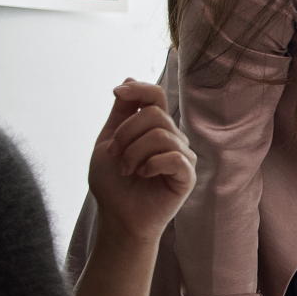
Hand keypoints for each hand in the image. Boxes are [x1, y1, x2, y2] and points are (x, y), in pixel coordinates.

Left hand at [89, 79, 195, 242]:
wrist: (117, 217)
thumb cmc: (113, 183)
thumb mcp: (108, 141)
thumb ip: (121, 112)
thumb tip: (130, 79)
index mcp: (155, 128)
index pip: (157, 95)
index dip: (139, 88)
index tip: (118, 92)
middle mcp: (173, 138)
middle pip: (155, 115)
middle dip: (126, 134)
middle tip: (115, 155)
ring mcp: (183, 156)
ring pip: (161, 136)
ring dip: (134, 153)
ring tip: (128, 170)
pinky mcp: (188, 175)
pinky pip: (174, 157)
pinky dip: (151, 165)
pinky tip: (144, 175)